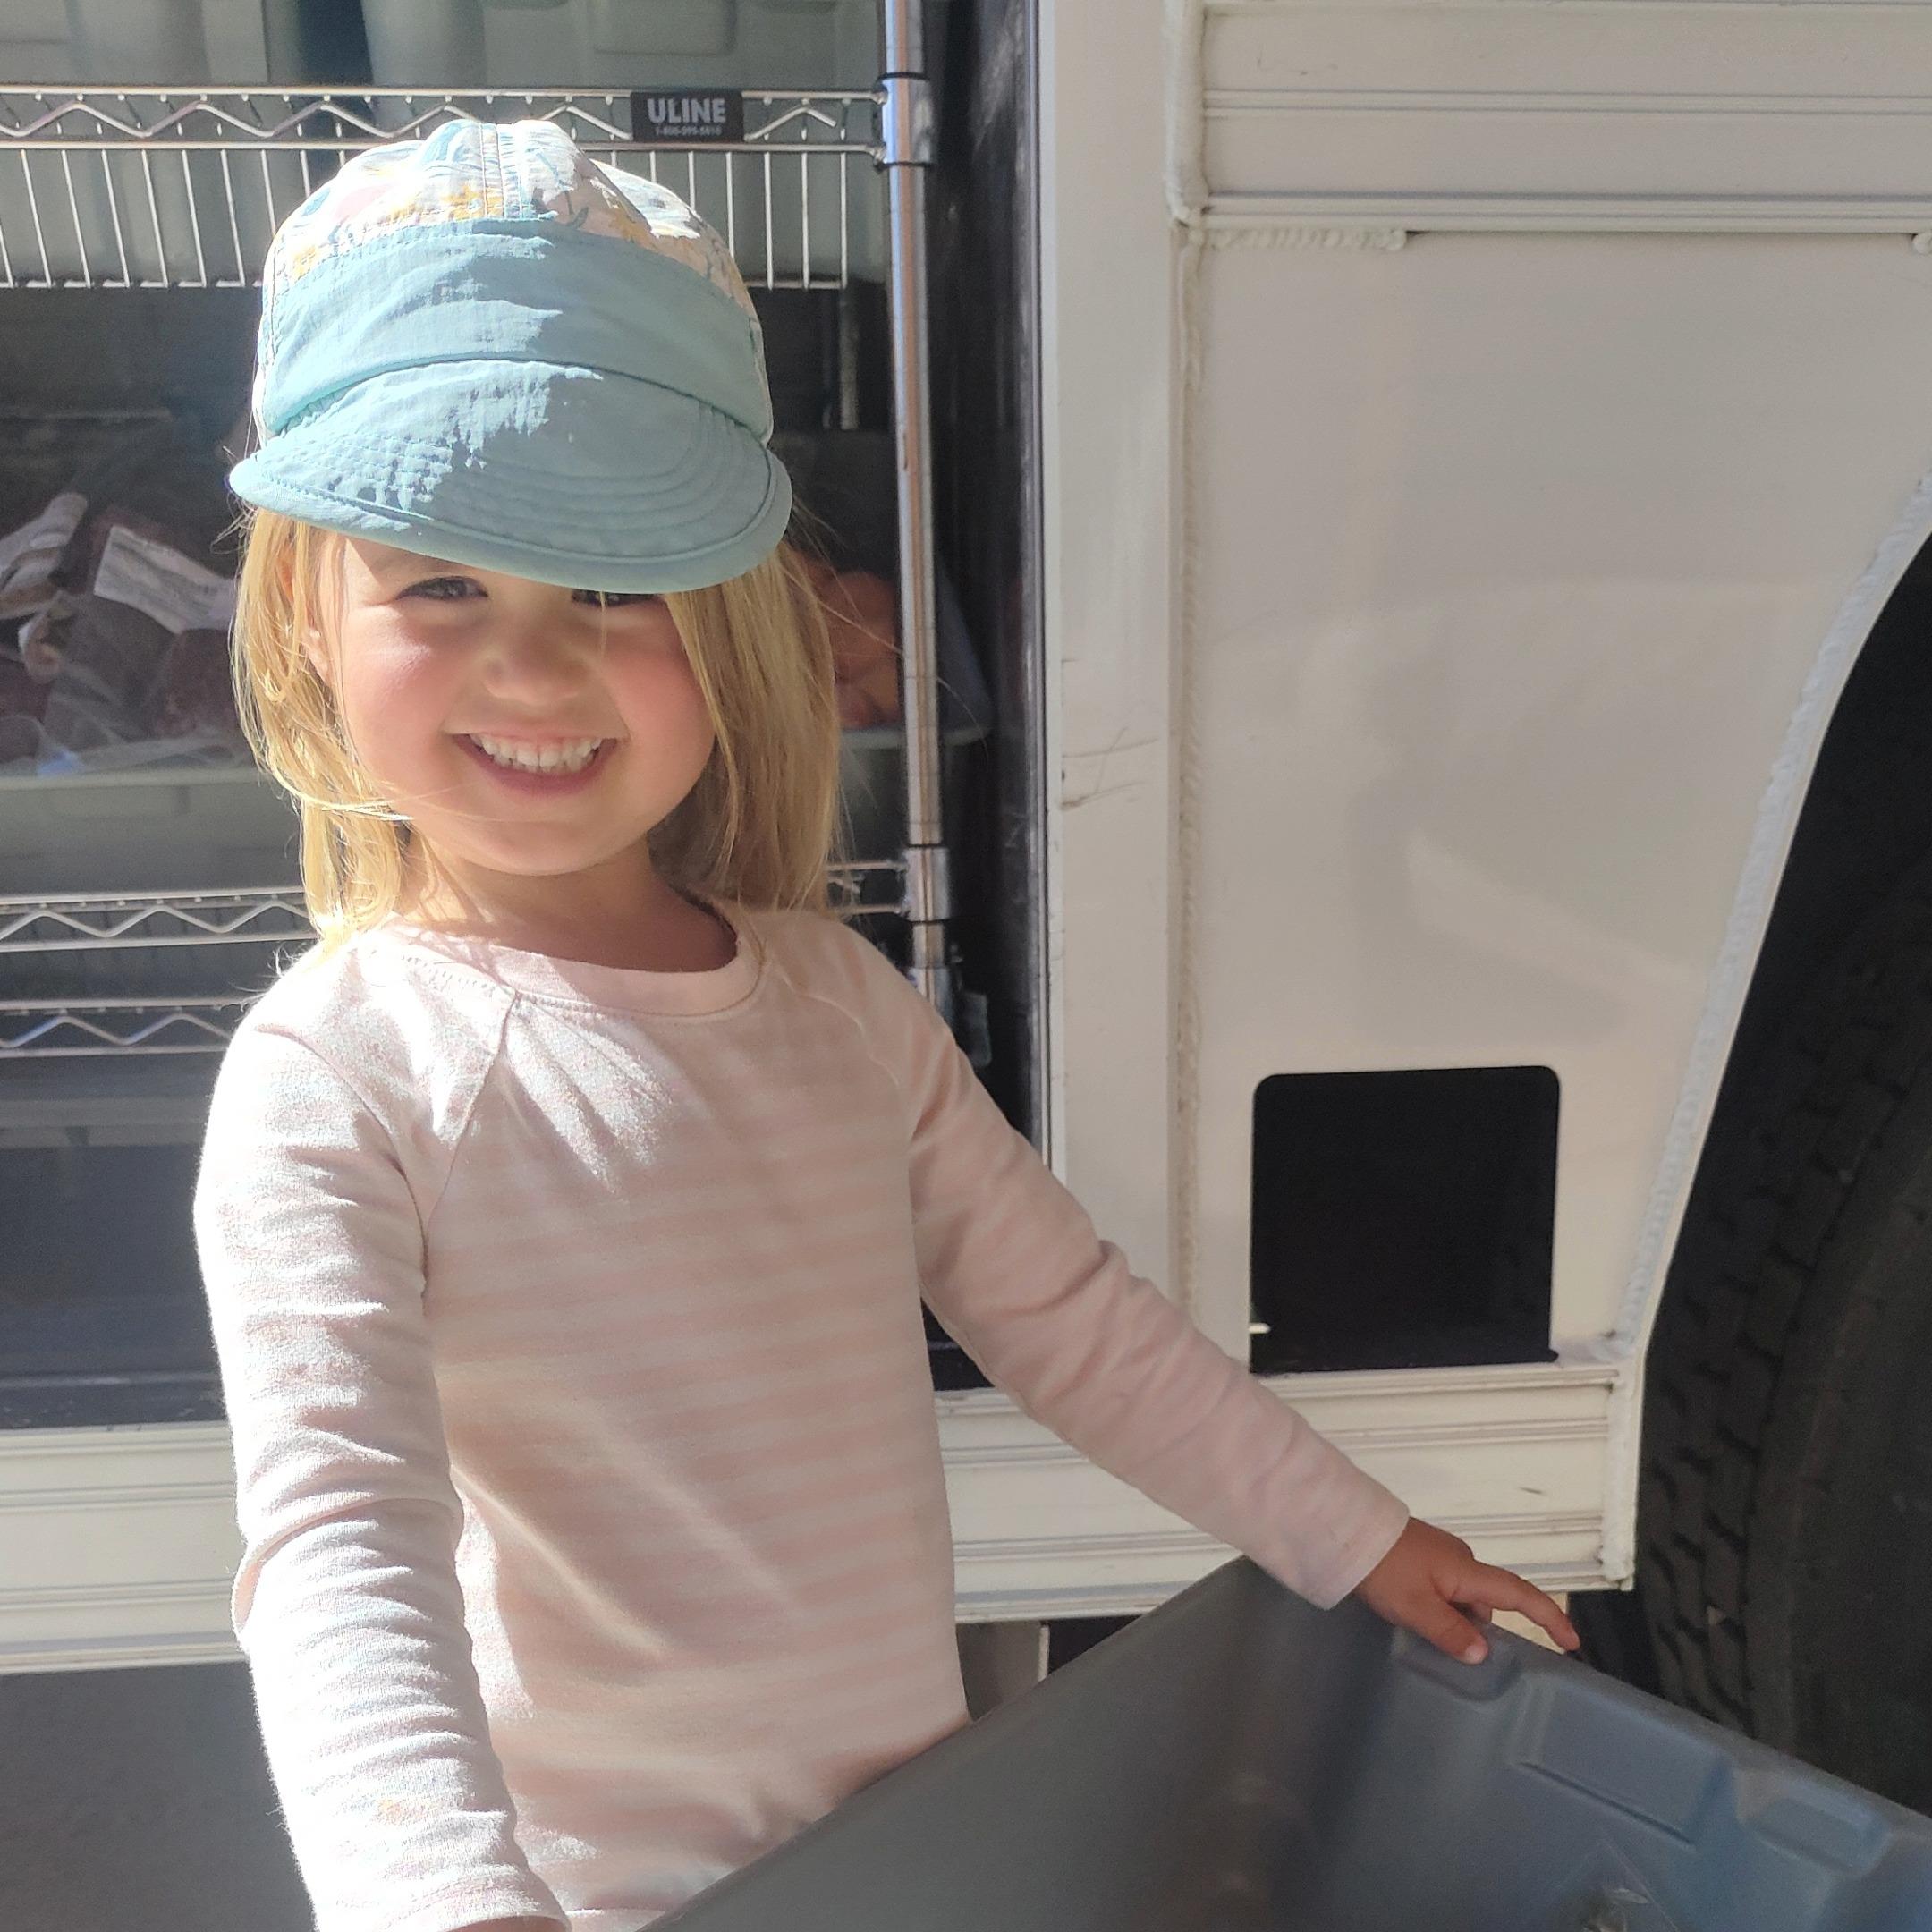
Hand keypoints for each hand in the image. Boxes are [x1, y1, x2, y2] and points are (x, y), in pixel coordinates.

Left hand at [1354, 1518, 1578, 1662]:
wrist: (1345, 1528)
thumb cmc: (1383, 1569)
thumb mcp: (1415, 1607)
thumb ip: (1450, 1632)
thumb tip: (1483, 1653)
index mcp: (1467, 1571)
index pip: (1520, 1595)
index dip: (1548, 1618)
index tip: (1571, 1642)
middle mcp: (1460, 1560)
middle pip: (1488, 1600)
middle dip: (1483, 1630)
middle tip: (1466, 1660)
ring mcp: (1440, 1556)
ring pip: (1463, 1596)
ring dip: (1458, 1620)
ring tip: (1432, 1643)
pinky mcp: (1421, 1556)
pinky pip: (1445, 1588)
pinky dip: (1443, 1608)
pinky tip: (1420, 1622)